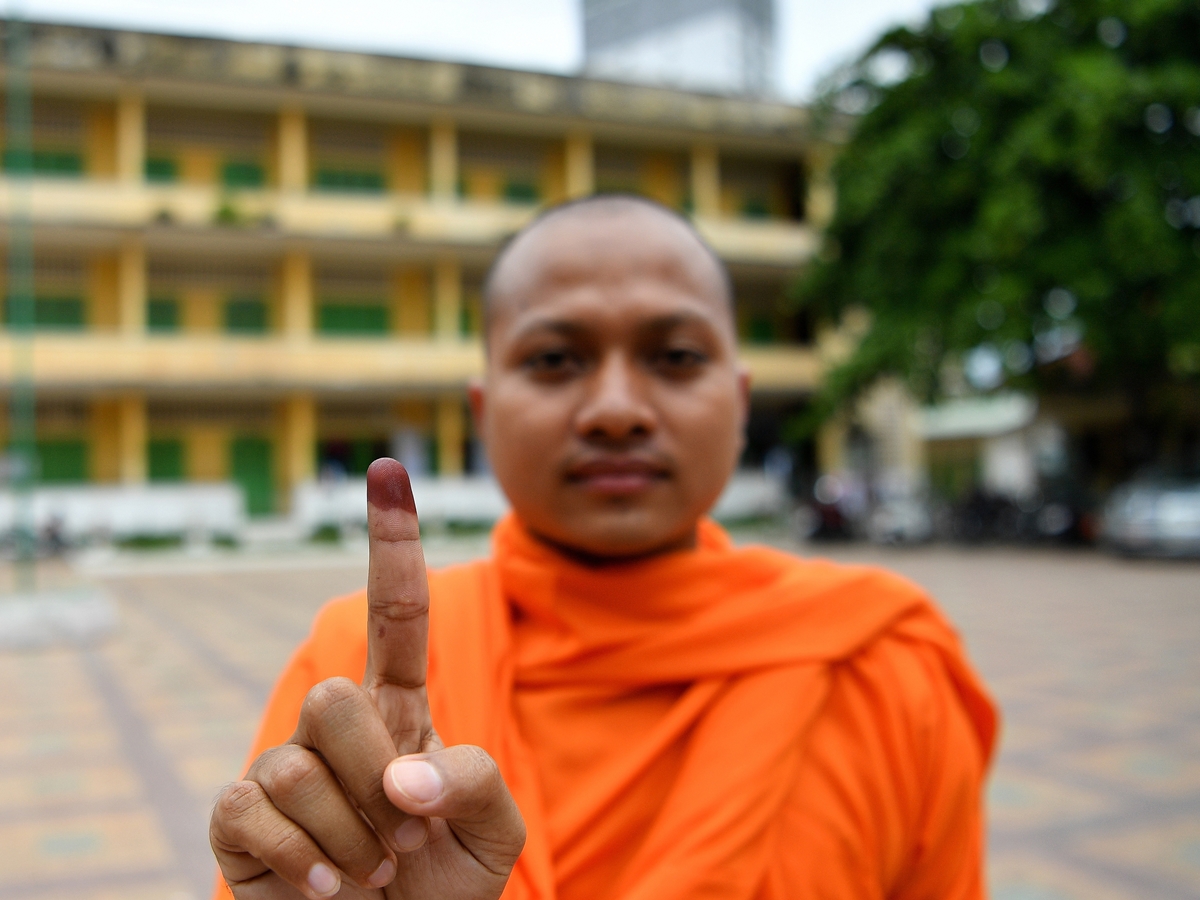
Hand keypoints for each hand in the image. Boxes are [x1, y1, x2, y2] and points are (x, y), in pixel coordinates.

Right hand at [210, 458, 525, 898]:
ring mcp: (283, 768)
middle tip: (402, 842)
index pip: (398, 617)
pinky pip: (255, 813)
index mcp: (401, 712)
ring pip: (301, 763)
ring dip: (353, 842)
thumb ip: (475, 783)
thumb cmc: (443, 887)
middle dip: (376, 780)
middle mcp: (336, 727)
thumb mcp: (493, 834)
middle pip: (338, 698)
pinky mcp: (239, 818)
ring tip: (370, 873)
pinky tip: (327, 891)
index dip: (393, 543)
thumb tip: (402, 777)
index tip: (389, 469)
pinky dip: (306, 866)